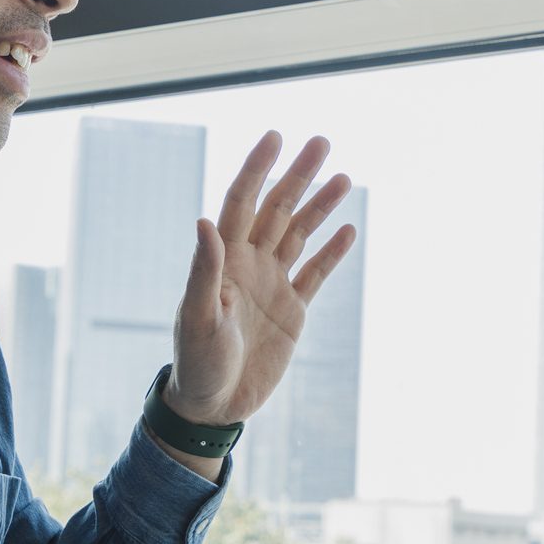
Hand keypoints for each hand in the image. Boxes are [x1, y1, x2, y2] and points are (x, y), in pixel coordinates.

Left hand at [167, 132, 355, 424]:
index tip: (276, 138)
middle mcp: (249, 264)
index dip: (258, 169)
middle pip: (278, 209)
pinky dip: (331, 252)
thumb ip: (204, 270)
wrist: (214, 405)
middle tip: (322, 142)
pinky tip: (347, 229)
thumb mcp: (197, 317)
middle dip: (298, 176)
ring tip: (343, 177)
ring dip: (320, 206)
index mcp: (224, 260)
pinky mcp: (292, 311)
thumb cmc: (197, 362)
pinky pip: (315, 274)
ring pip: (300, 235)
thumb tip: (204, 221)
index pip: (242, 202)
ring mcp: (273, 285)